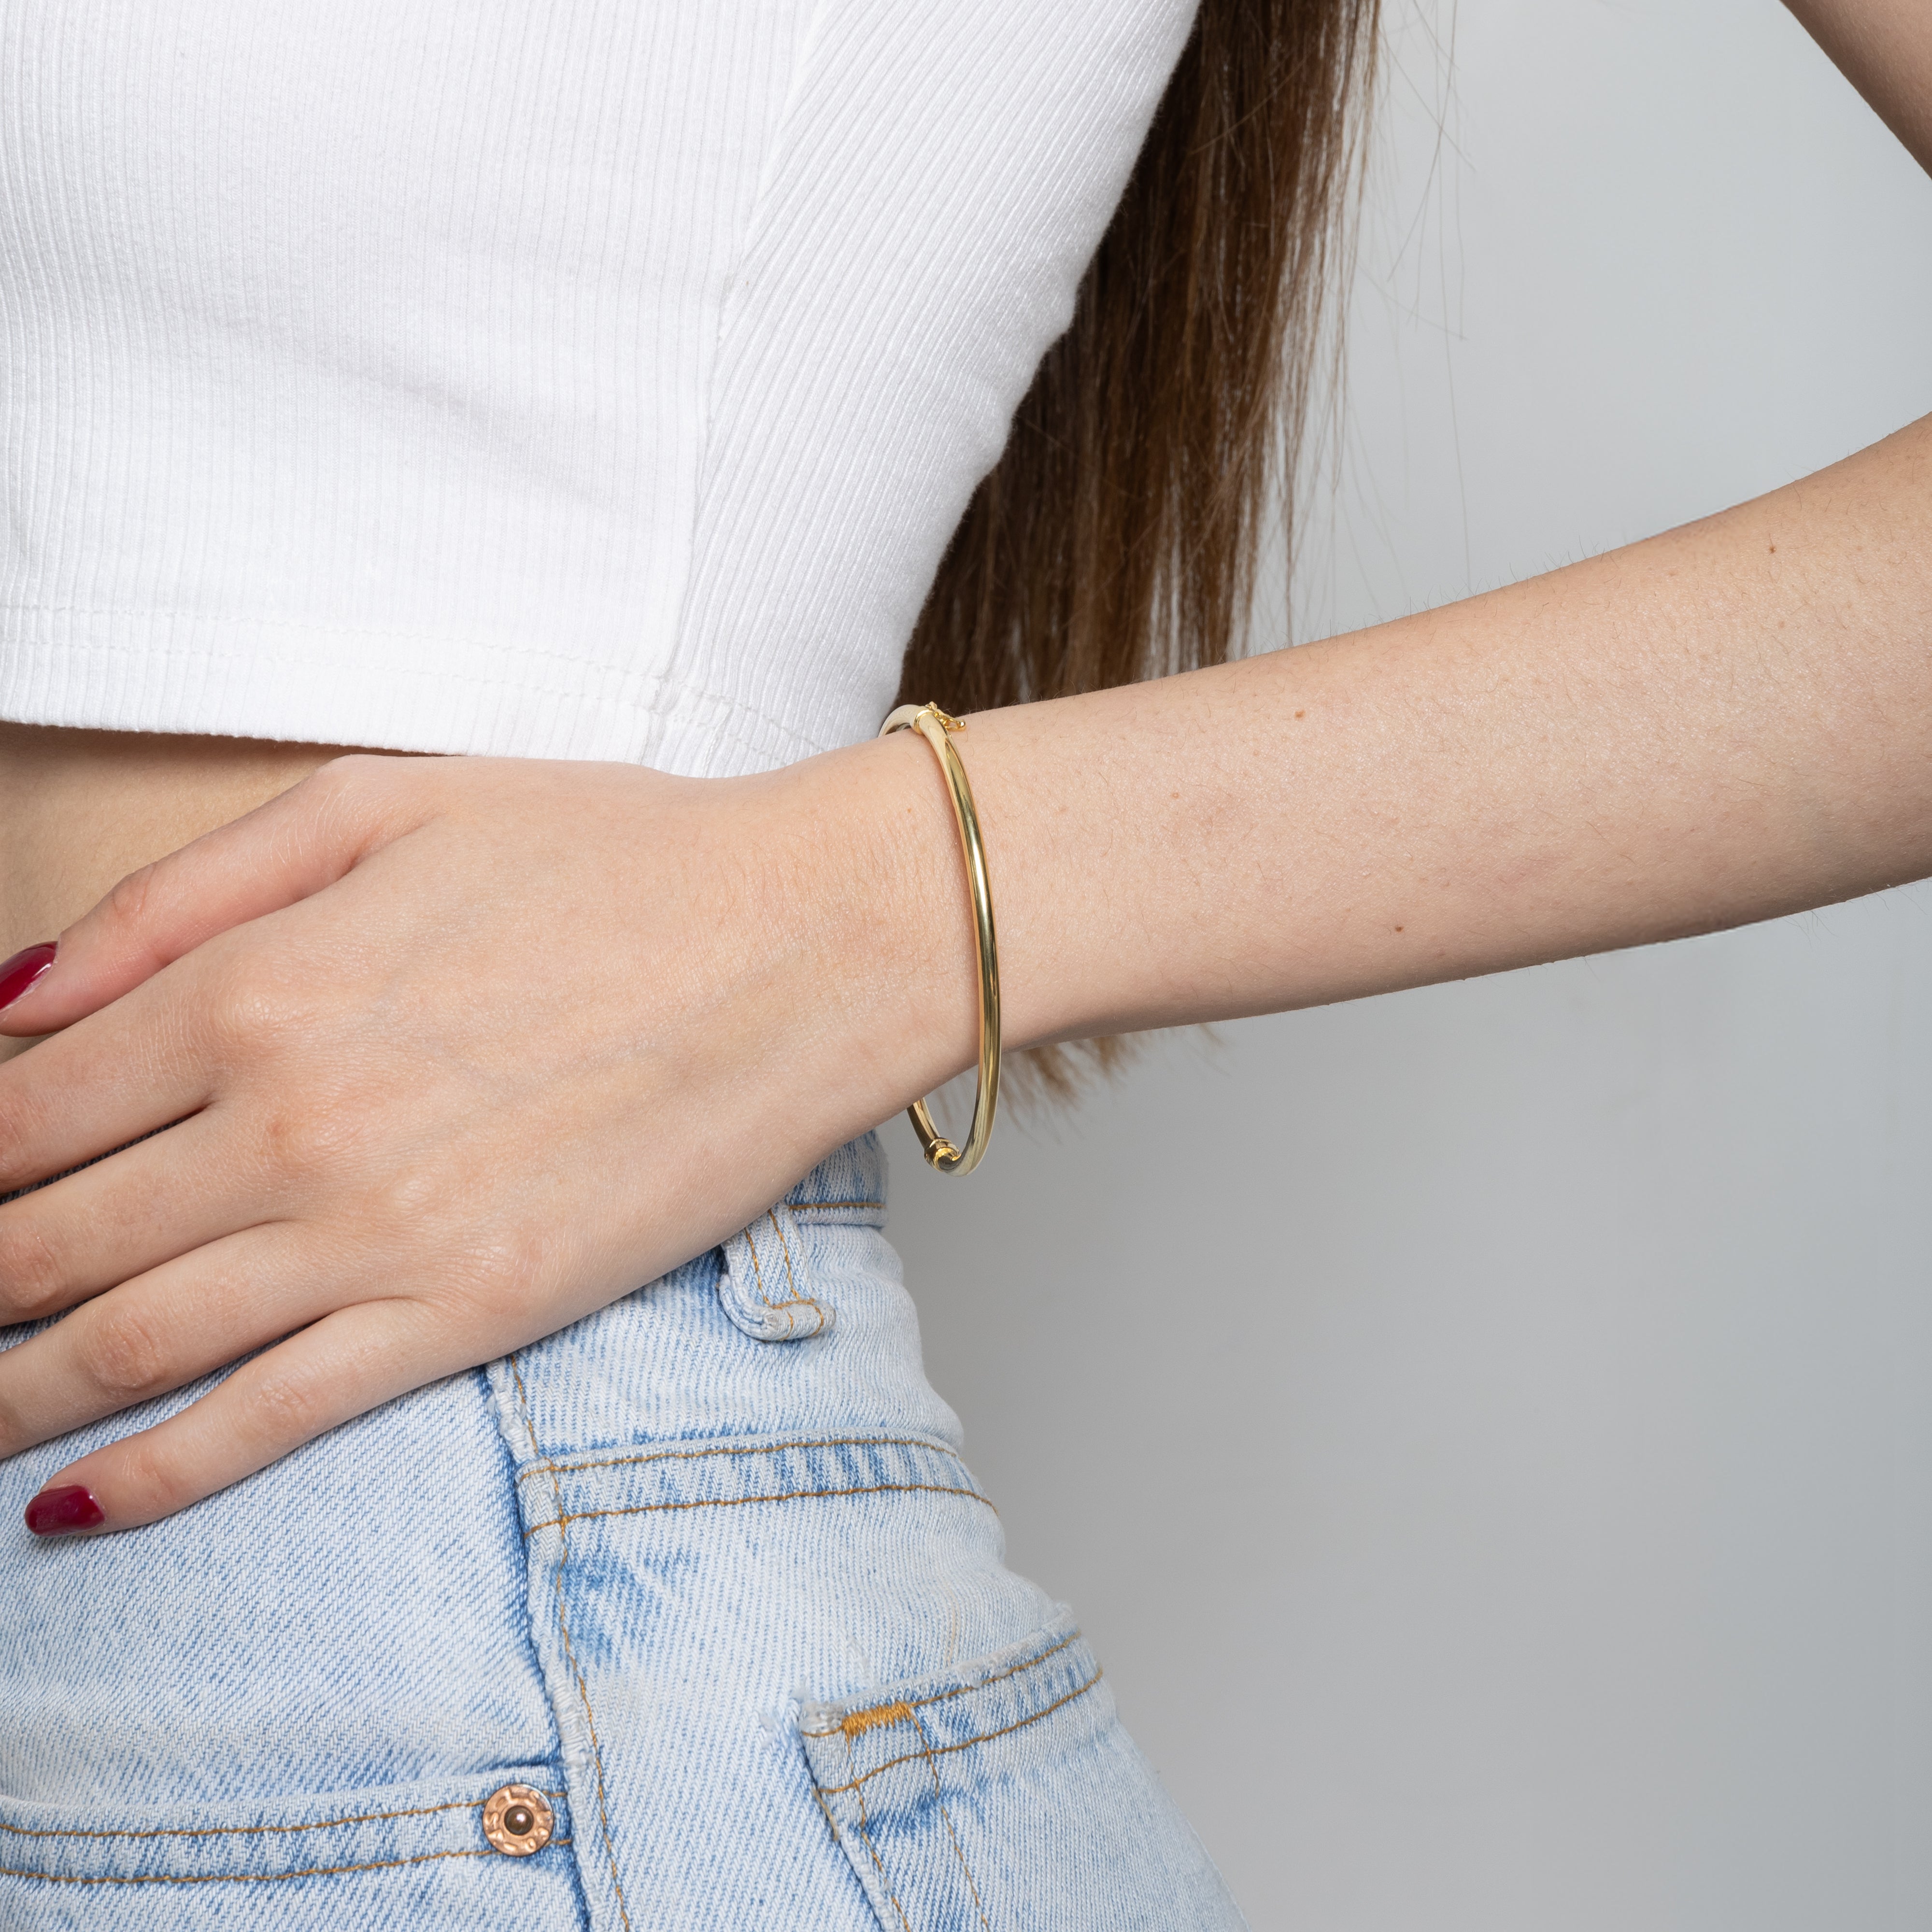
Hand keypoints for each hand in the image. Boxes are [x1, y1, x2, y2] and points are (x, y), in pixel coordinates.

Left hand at [0, 748, 965, 1532]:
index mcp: (256, 985)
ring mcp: (379, 1231)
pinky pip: (270, 1418)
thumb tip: (13, 999)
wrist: (808, 939)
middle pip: (42, 1242)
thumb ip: (181, 893)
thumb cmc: (615, 855)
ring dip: (10, 1393)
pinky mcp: (472, 1312)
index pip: (19, 1110)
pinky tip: (74, 1503)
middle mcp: (288, 1120)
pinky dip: (152, 1475)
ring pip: (125, 1346)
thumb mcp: (382, 800)